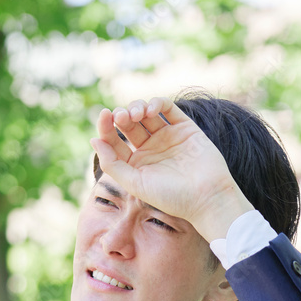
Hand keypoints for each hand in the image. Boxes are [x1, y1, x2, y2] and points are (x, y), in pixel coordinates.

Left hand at [90, 98, 253, 241]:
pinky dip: (157, 103)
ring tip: (137, 114)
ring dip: (137, 107)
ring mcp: (166, 137)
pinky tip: (151, 109)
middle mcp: (149, 149)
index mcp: (134, 163)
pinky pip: (167, 109)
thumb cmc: (170, 197)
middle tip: (122, 116)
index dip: (106, 127)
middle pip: (128, 124)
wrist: (207, 198)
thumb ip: (112, 163)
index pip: (114, 140)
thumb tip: (93, 140)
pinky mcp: (184, 128)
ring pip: (145, 113)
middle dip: (122, 115)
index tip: (104, 116)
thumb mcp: (135, 183)